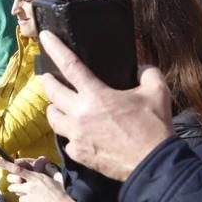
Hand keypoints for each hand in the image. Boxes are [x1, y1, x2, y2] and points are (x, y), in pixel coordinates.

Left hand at [0, 157, 78, 201]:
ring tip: (37, 200)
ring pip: (19, 197)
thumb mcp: (58, 178)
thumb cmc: (63, 193)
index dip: (5, 164)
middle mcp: (30, 187)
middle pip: (13, 186)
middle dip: (16, 187)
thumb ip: (50, 170)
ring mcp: (29, 198)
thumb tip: (47, 164)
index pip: (17, 169)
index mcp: (36, 177)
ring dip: (24, 197)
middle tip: (23, 189)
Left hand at [38, 30, 174, 181]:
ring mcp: (76, 136)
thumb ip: (148, 73)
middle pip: (51, 92)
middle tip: (49, 77)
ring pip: (52, 117)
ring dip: (54, 108)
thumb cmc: (154, 126)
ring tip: (60, 106)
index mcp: (96, 95)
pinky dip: (69, 135)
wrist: (153, 164)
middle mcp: (80, 114)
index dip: (55, 48)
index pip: (69, 65)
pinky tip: (77, 133)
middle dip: (47, 81)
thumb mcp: (157, 92)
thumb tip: (140, 68)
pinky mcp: (78, 154)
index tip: (44, 36)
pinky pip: (66, 141)